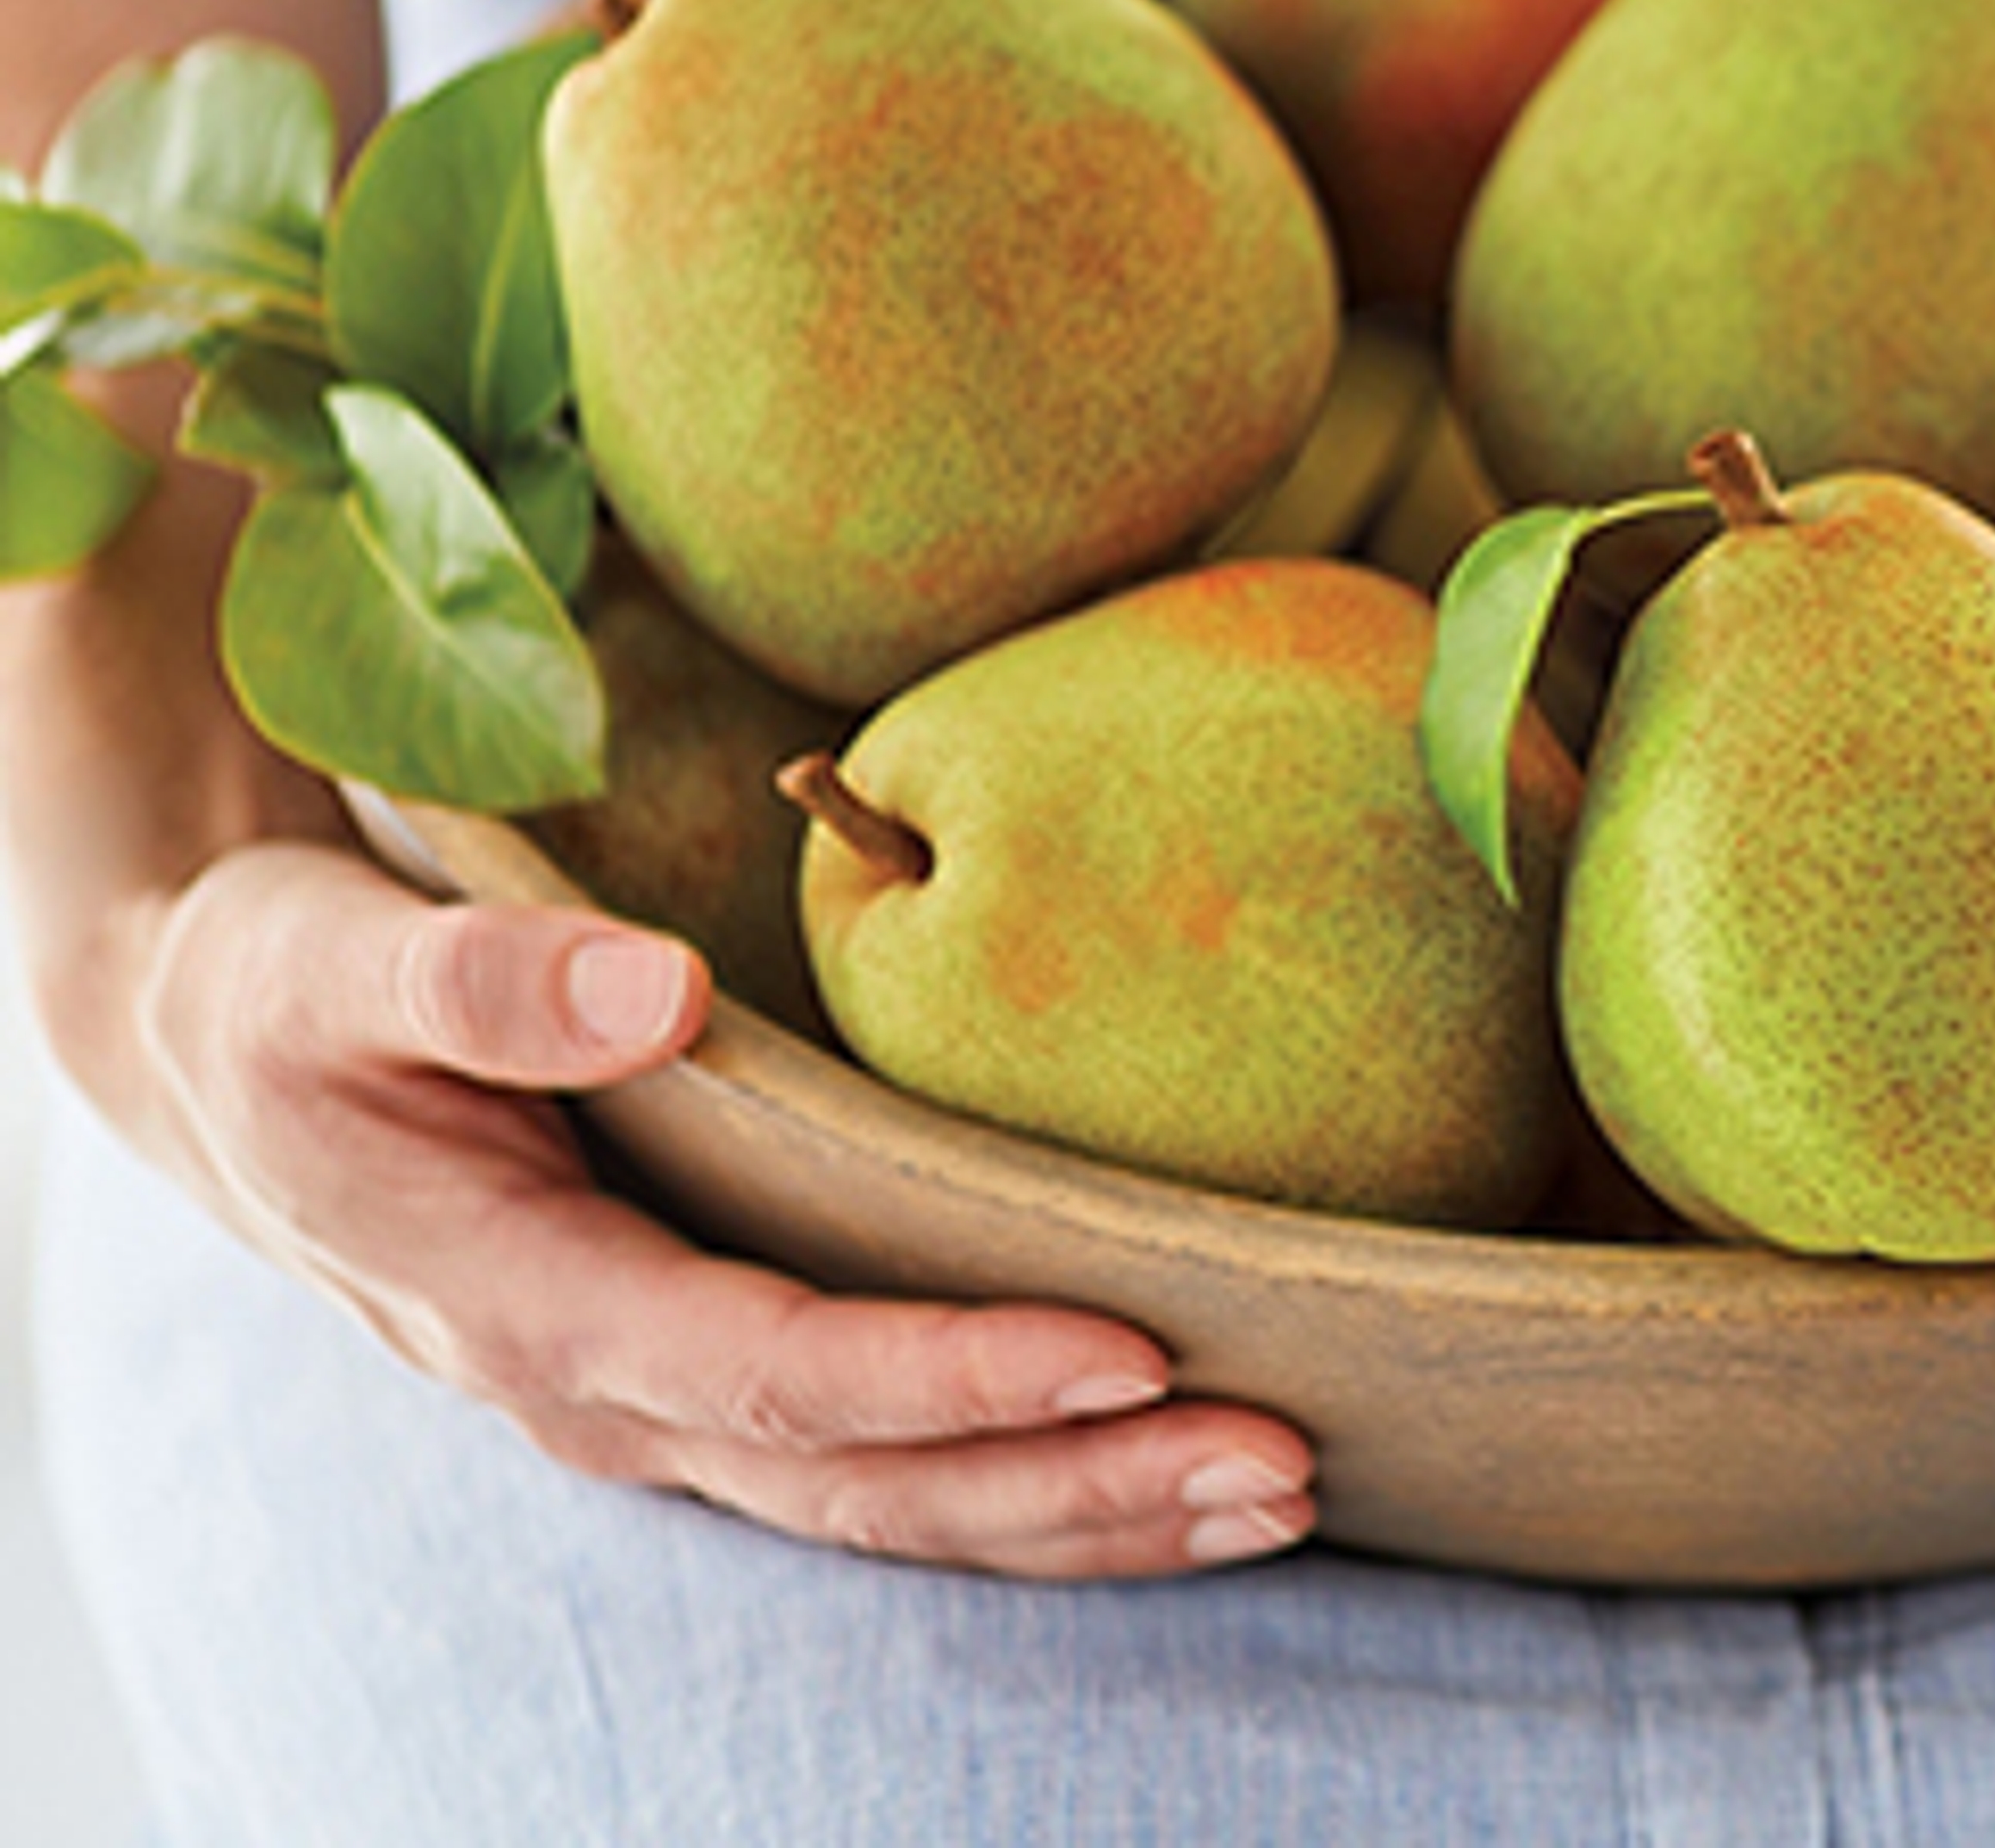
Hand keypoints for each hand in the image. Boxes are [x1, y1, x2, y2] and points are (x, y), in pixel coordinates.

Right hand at [126, 834, 1319, 1575]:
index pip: (768, 1371)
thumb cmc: (284, 996)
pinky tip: (1165, 1461)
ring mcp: (664, 1401)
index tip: (1125, 1349)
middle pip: (870, 1483)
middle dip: (1079, 1484)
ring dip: (1089, 1512)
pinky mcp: (711, 1372)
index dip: (946, 1375)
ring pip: (898, 1505)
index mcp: (524, 1299)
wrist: (229, 1057)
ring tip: (1282, 1492)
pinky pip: (884, 1459)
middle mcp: (607, 1388)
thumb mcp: (328, 964)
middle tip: (1284, 1462)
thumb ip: (477, 983)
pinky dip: (1031, 1476)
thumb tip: (647, 989)